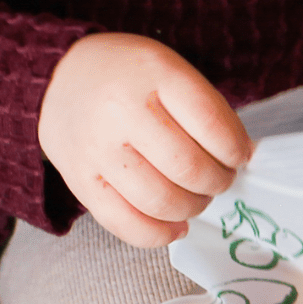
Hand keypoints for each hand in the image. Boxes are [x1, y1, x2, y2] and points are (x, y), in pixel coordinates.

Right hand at [38, 32, 252, 246]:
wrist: (60, 75)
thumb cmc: (129, 74)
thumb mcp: (171, 69)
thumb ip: (206, 107)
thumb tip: (242, 154)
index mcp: (155, 75)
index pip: (210, 124)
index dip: (235, 149)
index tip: (240, 155)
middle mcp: (122, 111)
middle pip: (187, 166)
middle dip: (218, 181)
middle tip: (222, 178)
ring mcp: (97, 149)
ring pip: (159, 199)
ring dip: (193, 207)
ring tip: (199, 197)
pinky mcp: (79, 180)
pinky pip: (123, 223)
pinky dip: (159, 234)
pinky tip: (176, 225)